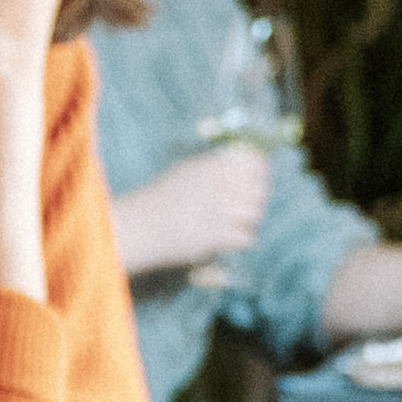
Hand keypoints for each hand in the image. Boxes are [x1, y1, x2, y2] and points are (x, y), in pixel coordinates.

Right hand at [107, 140, 272, 275]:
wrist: (141, 226)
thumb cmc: (162, 198)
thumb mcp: (187, 170)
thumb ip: (217, 165)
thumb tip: (250, 161)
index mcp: (213, 165)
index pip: (255, 162)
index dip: (261, 171)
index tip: (258, 179)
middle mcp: (220, 185)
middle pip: (260, 191)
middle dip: (255, 200)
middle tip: (243, 207)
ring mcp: (220, 211)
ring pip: (255, 215)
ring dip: (246, 221)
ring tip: (228, 225)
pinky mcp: (218, 236)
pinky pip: (246, 238)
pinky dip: (237, 241)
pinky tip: (222, 239)